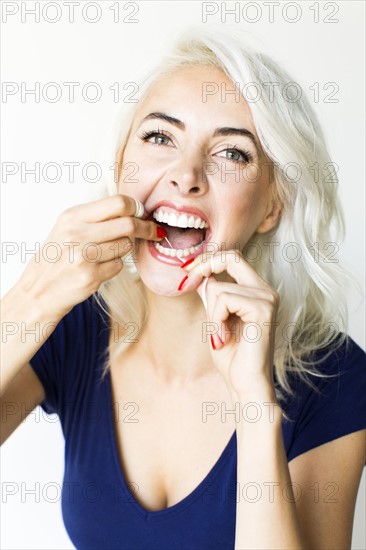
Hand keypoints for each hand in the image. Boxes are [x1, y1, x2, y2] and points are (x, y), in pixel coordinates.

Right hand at [16, 194, 164, 316]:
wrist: (38, 291)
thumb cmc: (57, 258)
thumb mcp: (68, 228)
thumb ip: (97, 217)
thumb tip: (135, 210)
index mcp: (72, 216)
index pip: (118, 202)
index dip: (137, 208)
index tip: (143, 214)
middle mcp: (77, 234)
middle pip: (128, 224)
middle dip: (146, 228)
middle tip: (154, 232)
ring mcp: (84, 256)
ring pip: (126, 246)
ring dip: (124, 249)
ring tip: (106, 254)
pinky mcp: (91, 277)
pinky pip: (119, 265)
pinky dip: (115, 266)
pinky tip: (99, 268)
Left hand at [180, 249, 279, 400]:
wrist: (246, 385)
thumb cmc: (232, 357)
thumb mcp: (216, 318)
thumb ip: (212, 296)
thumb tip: (199, 274)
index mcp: (257, 291)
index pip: (233, 257)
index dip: (208, 259)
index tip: (188, 272)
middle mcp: (266, 291)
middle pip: (231, 257)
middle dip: (204, 267)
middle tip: (188, 282)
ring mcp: (267, 298)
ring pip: (219, 287)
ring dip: (210, 314)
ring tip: (219, 335)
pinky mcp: (263, 309)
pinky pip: (224, 300)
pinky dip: (216, 320)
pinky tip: (224, 337)